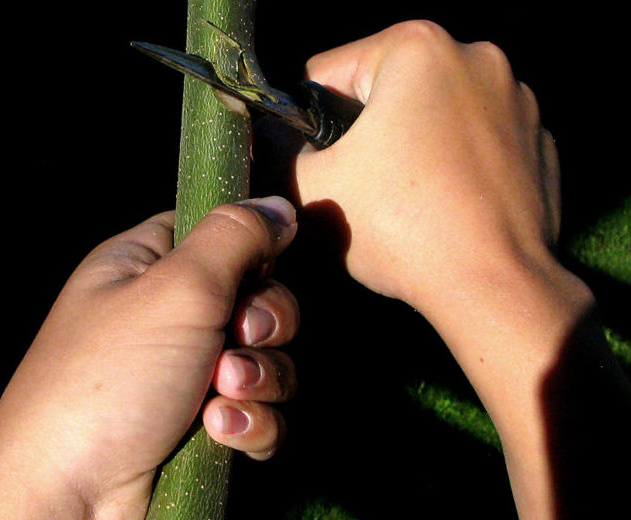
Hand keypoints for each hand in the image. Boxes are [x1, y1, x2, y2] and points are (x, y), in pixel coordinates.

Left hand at [0, 197, 299, 519]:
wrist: (71, 502)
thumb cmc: (108, 381)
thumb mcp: (175, 289)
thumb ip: (235, 237)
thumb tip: (278, 204)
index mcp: (145, 266)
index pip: (218, 233)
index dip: (251, 249)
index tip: (258, 269)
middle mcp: (166, 316)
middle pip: (257, 296)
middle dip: (264, 322)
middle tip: (238, 337)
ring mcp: (185, 374)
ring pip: (267, 359)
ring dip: (259, 378)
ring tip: (220, 396)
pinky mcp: (202, 428)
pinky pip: (258, 411)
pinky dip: (250, 423)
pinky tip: (219, 434)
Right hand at [294, 20, 559, 308]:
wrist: (493, 286)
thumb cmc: (399, 226)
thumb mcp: (311, 188)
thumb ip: (276, 151)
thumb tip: (269, 137)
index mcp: (418, 47)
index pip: (329, 72)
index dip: (309, 122)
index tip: (318, 165)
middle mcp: (478, 56)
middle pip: (386, 91)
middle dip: (366, 132)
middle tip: (362, 188)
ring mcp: (519, 99)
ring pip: (433, 115)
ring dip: (412, 145)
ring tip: (407, 202)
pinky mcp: (541, 142)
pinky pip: (475, 142)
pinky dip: (455, 164)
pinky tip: (448, 206)